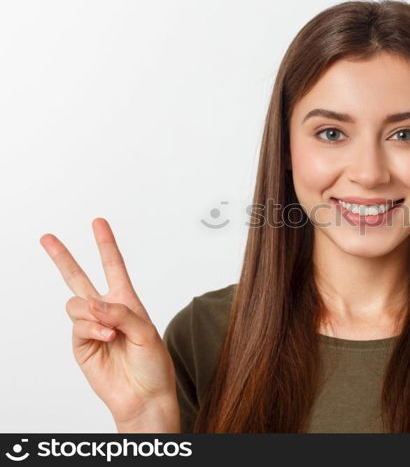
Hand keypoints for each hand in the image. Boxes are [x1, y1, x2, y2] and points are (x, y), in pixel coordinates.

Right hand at [40, 217, 178, 431]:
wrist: (144, 395)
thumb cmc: (153, 365)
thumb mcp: (147, 332)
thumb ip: (121, 313)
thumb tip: (93, 304)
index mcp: (127, 302)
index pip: (114, 267)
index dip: (106, 244)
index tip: (98, 222)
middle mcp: (107, 311)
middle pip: (79, 278)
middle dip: (63, 257)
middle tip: (47, 238)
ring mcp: (92, 328)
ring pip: (76, 303)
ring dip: (93, 313)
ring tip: (112, 331)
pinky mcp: (81, 345)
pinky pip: (78, 326)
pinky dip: (92, 328)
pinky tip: (107, 338)